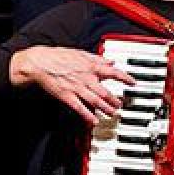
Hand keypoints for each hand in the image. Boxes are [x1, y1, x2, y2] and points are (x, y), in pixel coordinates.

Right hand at [10, 46, 135, 124]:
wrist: (40, 62)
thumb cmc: (59, 56)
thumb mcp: (80, 53)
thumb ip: (97, 59)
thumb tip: (111, 61)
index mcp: (91, 66)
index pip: (113, 72)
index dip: (125, 78)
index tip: (133, 83)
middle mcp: (86, 78)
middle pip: (105, 92)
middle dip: (115, 100)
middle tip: (120, 105)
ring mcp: (77, 88)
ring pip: (95, 101)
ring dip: (106, 108)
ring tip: (112, 113)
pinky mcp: (66, 96)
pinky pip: (79, 108)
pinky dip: (87, 115)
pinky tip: (93, 121)